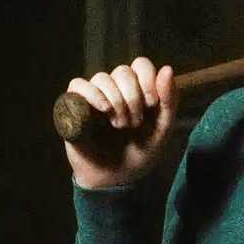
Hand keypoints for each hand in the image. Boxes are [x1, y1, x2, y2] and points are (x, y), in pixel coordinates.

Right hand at [64, 57, 175, 188]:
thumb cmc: (141, 154)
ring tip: (120, 124)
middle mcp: (116, 90)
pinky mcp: (74, 106)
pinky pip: (78, 84)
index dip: (147, 79)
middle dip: (132, 96)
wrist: (116, 178)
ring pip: (101, 77)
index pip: (141, 65)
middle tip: (135, 122)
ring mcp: (94, 97)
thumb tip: (168, 68)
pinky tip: (103, 110)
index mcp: (138, 91)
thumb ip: (169, 100)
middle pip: (122, 71)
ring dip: (116, 100)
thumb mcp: (162, 128)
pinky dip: (92, 94)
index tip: (152, 104)